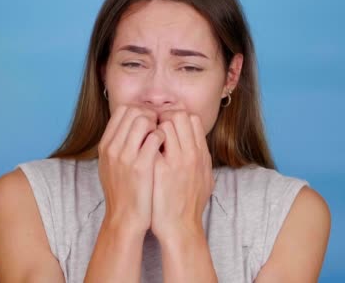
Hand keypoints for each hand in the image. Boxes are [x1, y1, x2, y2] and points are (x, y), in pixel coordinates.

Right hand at [97, 105, 164, 233]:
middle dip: (151, 114)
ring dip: (158, 124)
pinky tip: (168, 147)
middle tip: (161, 127)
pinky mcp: (141, 166)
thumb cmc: (123, 193)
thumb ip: (118, 145)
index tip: (151, 121)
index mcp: (105, 146)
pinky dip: (164, 137)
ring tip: (165, 136)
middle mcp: (112, 147)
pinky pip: (155, 137)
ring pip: (143, 120)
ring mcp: (125, 156)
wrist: (125, 219)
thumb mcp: (111, 166)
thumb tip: (130, 126)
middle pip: (133, 111)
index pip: (122, 111)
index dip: (140, 110)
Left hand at [150, 111, 214, 239]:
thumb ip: (200, 158)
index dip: (177, 117)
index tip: (166, 124)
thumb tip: (195, 143)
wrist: (180, 228)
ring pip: (166, 124)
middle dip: (164, 116)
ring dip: (154, 126)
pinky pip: (153, 141)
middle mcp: (192, 154)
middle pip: (180, 116)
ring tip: (146, 136)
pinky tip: (139, 147)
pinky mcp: (160, 169)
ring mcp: (176, 161)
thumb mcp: (205, 177)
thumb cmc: (189, 204)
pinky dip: (146, 139)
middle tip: (152, 126)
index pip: (192, 119)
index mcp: (201, 155)